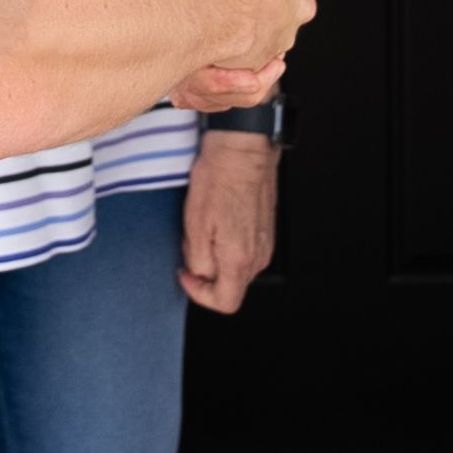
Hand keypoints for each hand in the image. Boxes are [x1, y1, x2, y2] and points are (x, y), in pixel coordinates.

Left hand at [179, 132, 278, 310]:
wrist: (242, 149)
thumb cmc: (219, 179)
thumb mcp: (195, 225)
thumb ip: (199, 261)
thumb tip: (201, 274)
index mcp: (240, 259)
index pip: (225, 303)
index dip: (200, 295)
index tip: (186, 274)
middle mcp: (258, 256)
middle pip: (231, 286)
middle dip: (207, 273)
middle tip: (192, 244)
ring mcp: (266, 243)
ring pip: (237, 269)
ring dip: (217, 257)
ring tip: (205, 227)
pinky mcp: (266, 230)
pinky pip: (245, 251)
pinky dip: (228, 244)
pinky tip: (219, 220)